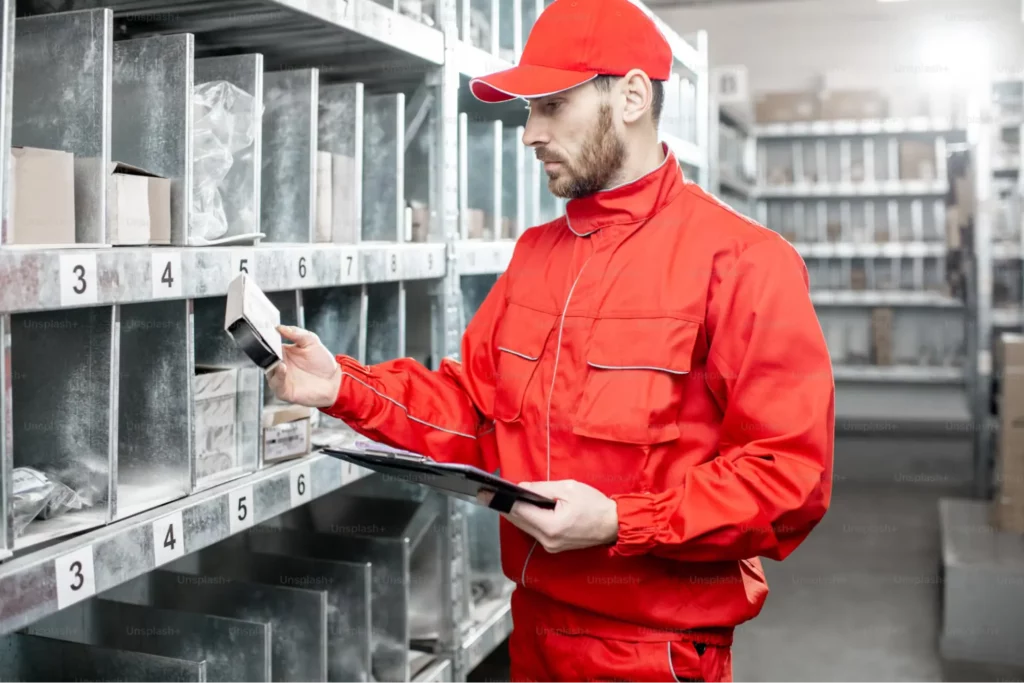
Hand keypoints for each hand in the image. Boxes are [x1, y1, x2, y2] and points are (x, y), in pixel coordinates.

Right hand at [265, 325, 342, 407]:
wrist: (334, 380)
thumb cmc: (322, 362)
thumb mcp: (311, 341)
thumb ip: (296, 333)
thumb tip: (280, 327)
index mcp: (283, 352)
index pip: (269, 344)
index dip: (266, 338)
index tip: (266, 331)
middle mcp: (279, 365)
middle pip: (265, 358)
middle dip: (265, 352)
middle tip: (268, 345)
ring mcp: (281, 378)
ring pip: (268, 371)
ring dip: (271, 364)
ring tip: (278, 358)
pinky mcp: (284, 391)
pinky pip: (276, 384)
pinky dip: (277, 377)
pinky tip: (282, 368)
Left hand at [478, 480, 618, 553]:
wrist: (614, 525)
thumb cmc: (595, 505)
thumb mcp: (568, 489)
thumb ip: (542, 489)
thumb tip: (520, 488)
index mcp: (551, 526)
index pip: (519, 512)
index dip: (502, 501)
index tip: (487, 493)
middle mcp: (547, 540)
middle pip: (518, 521)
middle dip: (504, 507)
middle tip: (486, 494)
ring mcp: (550, 546)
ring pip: (525, 527)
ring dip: (515, 513)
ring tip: (501, 499)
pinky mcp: (553, 547)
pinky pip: (534, 531)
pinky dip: (527, 519)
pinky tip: (521, 509)